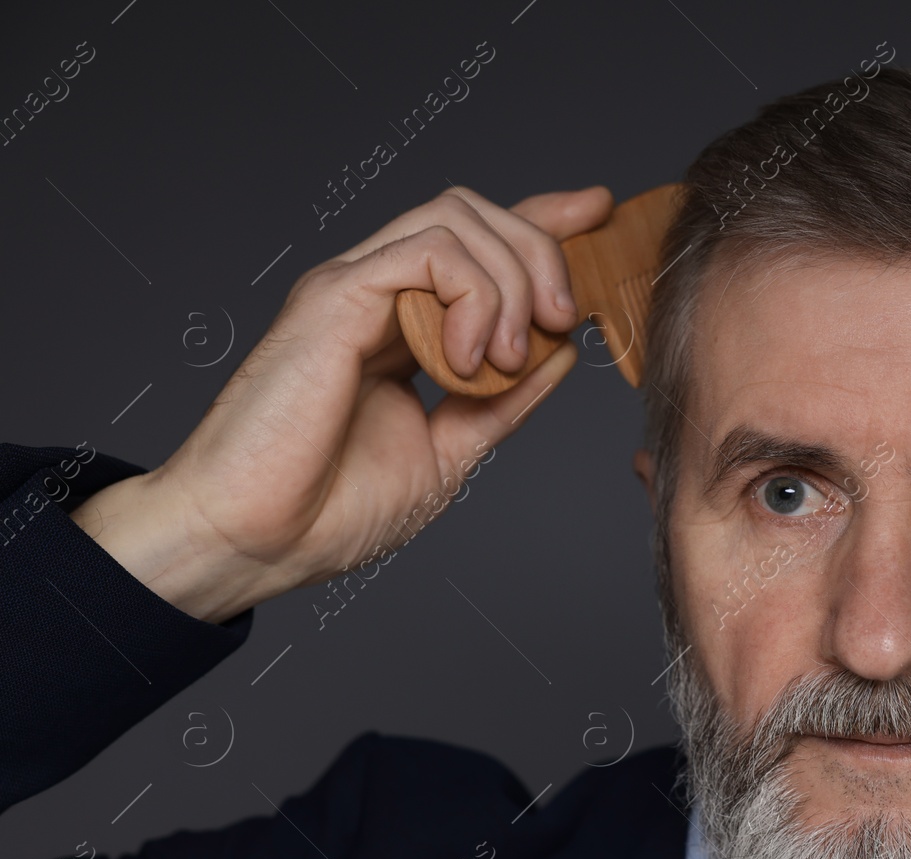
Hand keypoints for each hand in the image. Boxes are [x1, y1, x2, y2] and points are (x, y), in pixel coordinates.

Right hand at [70, 184, 614, 623]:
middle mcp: (378, 293)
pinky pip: (429, 250)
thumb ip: (503, 400)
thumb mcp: (448, 450)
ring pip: (458, 217)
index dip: (542, 218)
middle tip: (562, 320)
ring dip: (512, 280)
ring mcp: (355, 288)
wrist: (257, 541)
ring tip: (506, 358)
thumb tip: (560, 353)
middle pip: (477, 213)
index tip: (599, 211)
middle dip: (543, 250)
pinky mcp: (337, 296)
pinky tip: (469, 360)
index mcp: (403, 325)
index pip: (478, 243)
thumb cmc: (330, 508)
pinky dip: (473, 296)